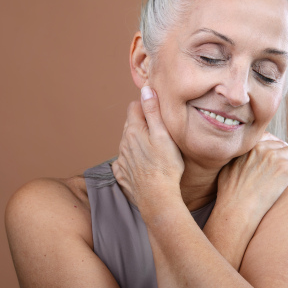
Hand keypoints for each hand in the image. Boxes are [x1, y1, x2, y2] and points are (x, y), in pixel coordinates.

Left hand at [112, 86, 184, 207]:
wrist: (158, 197)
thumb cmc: (166, 166)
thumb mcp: (163, 134)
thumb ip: (153, 111)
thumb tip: (146, 89)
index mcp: (133, 130)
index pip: (134, 106)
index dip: (146, 106)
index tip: (159, 112)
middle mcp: (123, 143)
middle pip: (130, 124)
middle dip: (142, 122)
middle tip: (159, 129)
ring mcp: (121, 159)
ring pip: (128, 141)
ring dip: (138, 140)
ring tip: (155, 148)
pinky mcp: (122, 173)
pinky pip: (125, 160)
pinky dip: (133, 157)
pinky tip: (144, 163)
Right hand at [216, 132, 287, 222]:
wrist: (237, 208)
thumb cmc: (229, 194)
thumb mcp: (227, 168)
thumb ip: (235, 158)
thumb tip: (237, 157)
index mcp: (250, 146)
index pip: (268, 138)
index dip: (276, 142)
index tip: (281, 146)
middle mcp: (263, 149)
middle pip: (283, 146)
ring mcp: (276, 158)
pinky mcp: (287, 170)